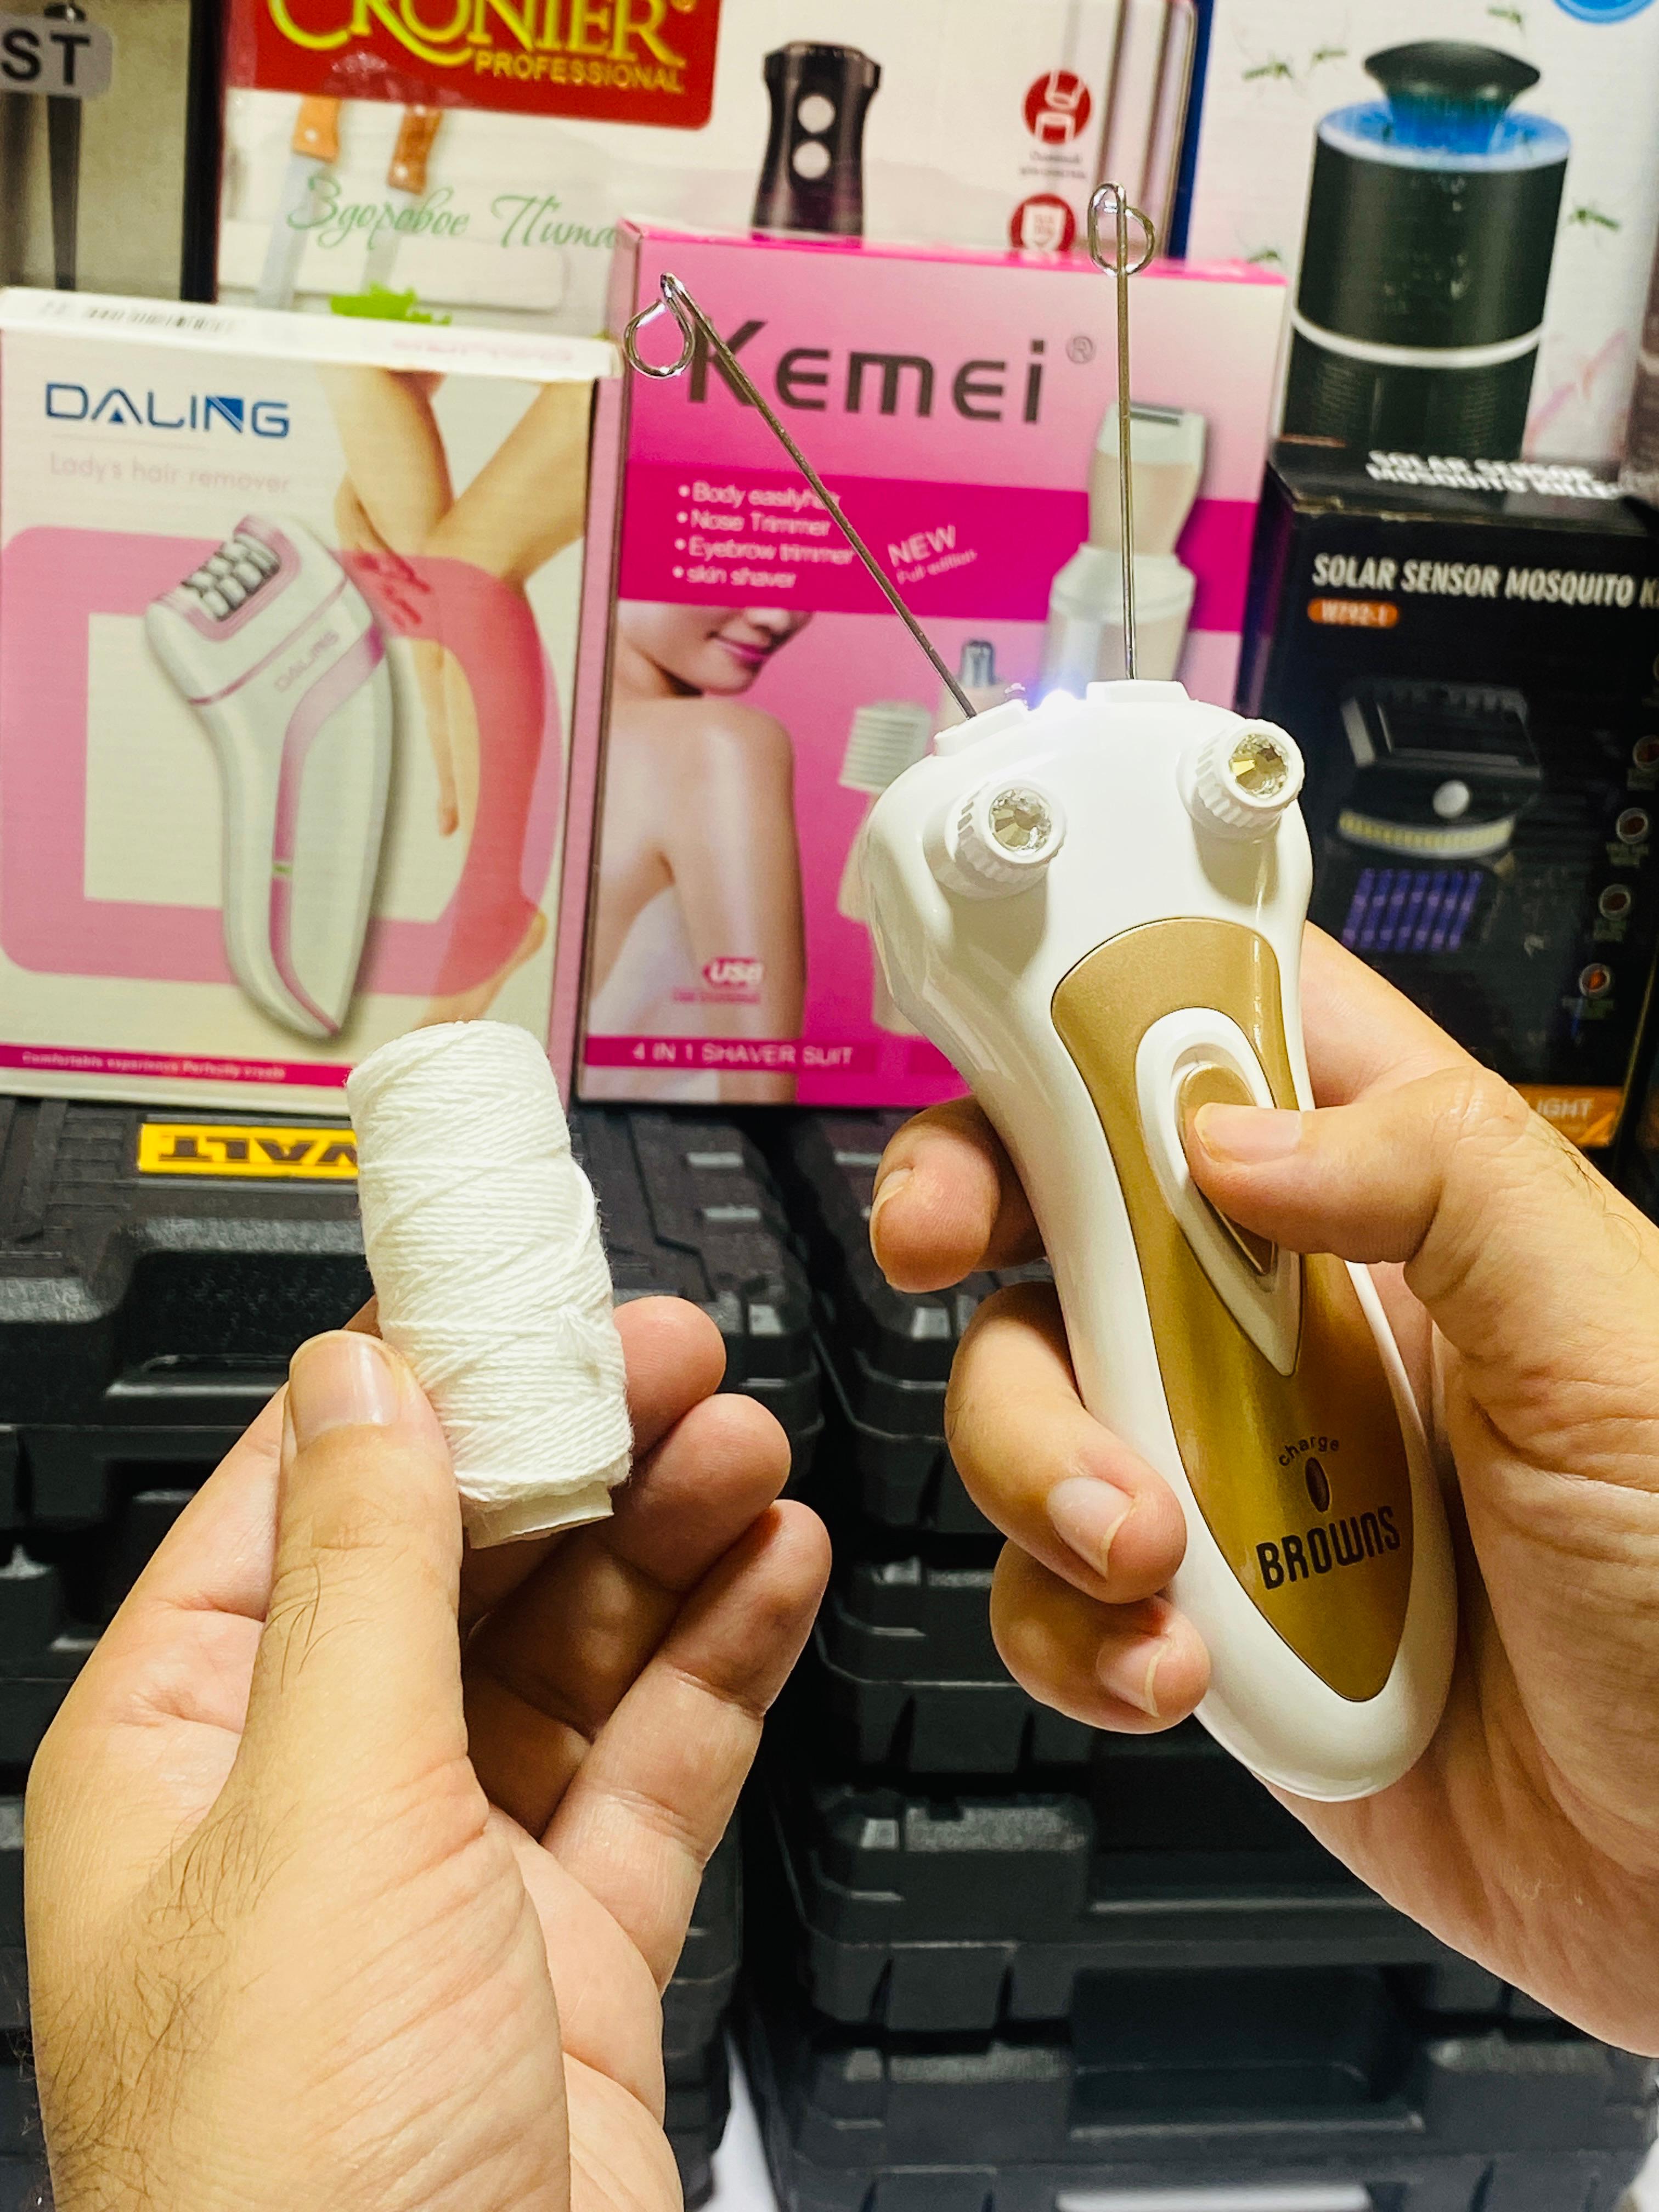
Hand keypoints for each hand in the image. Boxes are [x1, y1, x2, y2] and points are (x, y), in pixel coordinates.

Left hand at [26, 1303, 827, 2209]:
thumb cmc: (294, 2173)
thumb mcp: (324, 1805)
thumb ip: (363, 1573)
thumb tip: (361, 1379)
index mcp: (185, 1749)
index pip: (309, 1500)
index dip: (428, 1383)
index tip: (528, 1293)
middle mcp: (311, 1799)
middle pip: (461, 1564)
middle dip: (577, 1456)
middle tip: (682, 1363)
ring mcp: (450, 1873)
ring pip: (572, 1651)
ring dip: (666, 1541)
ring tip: (751, 1447)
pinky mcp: (570, 1943)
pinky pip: (653, 1760)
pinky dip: (718, 1660)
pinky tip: (772, 1570)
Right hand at [870, 927, 1658, 2054]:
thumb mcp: (1618, 1345)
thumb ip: (1444, 1183)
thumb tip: (1238, 1131)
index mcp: (1408, 1208)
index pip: (1231, 1034)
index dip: (1103, 998)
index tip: (997, 1010)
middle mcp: (1299, 1321)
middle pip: (1069, 1198)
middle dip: (977, 1208)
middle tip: (945, 1241)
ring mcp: (1235, 1466)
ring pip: (1030, 1392)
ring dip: (1035, 1457)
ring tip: (1142, 1545)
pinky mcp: (1201, 1608)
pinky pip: (1055, 1585)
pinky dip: (1074, 1624)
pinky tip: (1174, 1660)